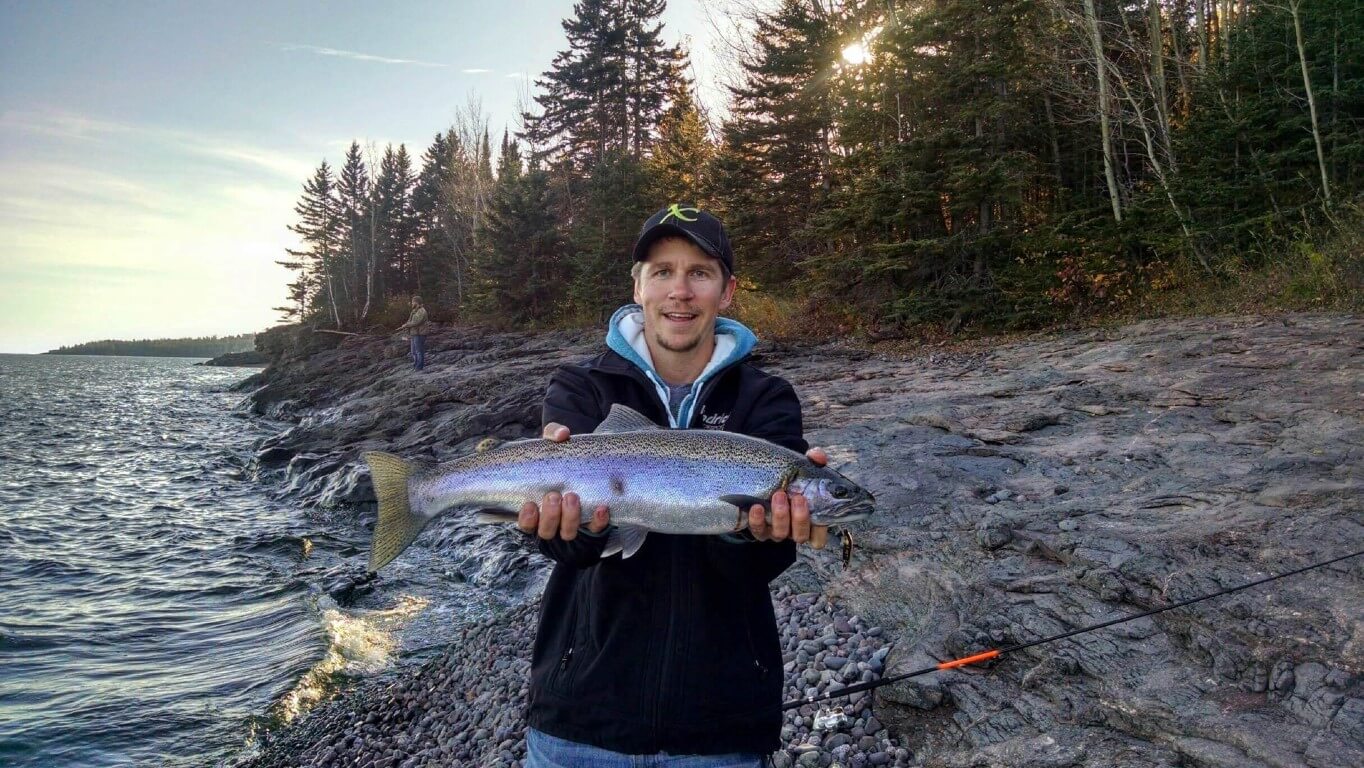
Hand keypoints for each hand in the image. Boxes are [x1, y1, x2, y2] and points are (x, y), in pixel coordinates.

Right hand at [516, 423, 609, 539]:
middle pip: (546, 530)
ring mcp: (572, 524)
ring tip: (572, 496)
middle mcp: (552, 521)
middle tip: (554, 496)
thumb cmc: (562, 457)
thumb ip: (553, 434)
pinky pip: (596, 528)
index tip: (529, 504)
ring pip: (567, 533)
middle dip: (549, 516)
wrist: (588, 462)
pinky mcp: (593, 524)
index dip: (527, 519)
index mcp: (536, 509)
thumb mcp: (554, 445)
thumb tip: (562, 434)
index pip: (526, 524)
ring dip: (569, 518)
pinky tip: (602, 508)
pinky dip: (598, 520)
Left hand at [748, 447, 829, 547]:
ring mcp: (775, 531)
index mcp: (809, 521)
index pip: (818, 537)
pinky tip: (756, 506)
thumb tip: (818, 456)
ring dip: (780, 516)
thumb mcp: (804, 467)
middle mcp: (793, 530)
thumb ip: (814, 460)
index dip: (819, 529)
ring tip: (778, 495)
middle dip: (800, 518)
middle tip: (797, 497)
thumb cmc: (791, 477)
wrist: (763, 476)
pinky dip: (757, 520)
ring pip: (780, 534)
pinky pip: (757, 530)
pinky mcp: (758, 529)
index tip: (816, 509)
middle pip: (801, 536)